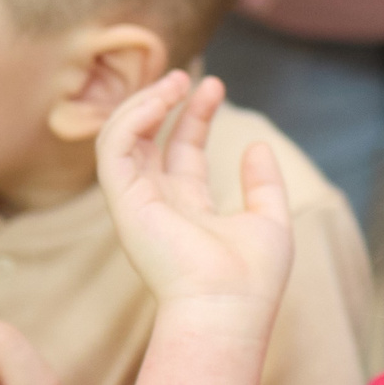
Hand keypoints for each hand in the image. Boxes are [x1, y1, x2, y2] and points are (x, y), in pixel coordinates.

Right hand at [98, 71, 292, 319]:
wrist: (230, 308)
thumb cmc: (252, 279)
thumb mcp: (270, 220)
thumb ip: (264, 184)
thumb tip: (257, 146)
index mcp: (188, 210)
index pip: (182, 151)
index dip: (195, 115)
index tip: (215, 87)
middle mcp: (157, 204)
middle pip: (149, 139)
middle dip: (163, 101)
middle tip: (187, 76)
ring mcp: (136, 203)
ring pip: (121, 139)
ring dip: (144, 103)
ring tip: (174, 82)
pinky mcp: (124, 202)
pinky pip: (113, 148)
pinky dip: (132, 118)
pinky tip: (161, 101)